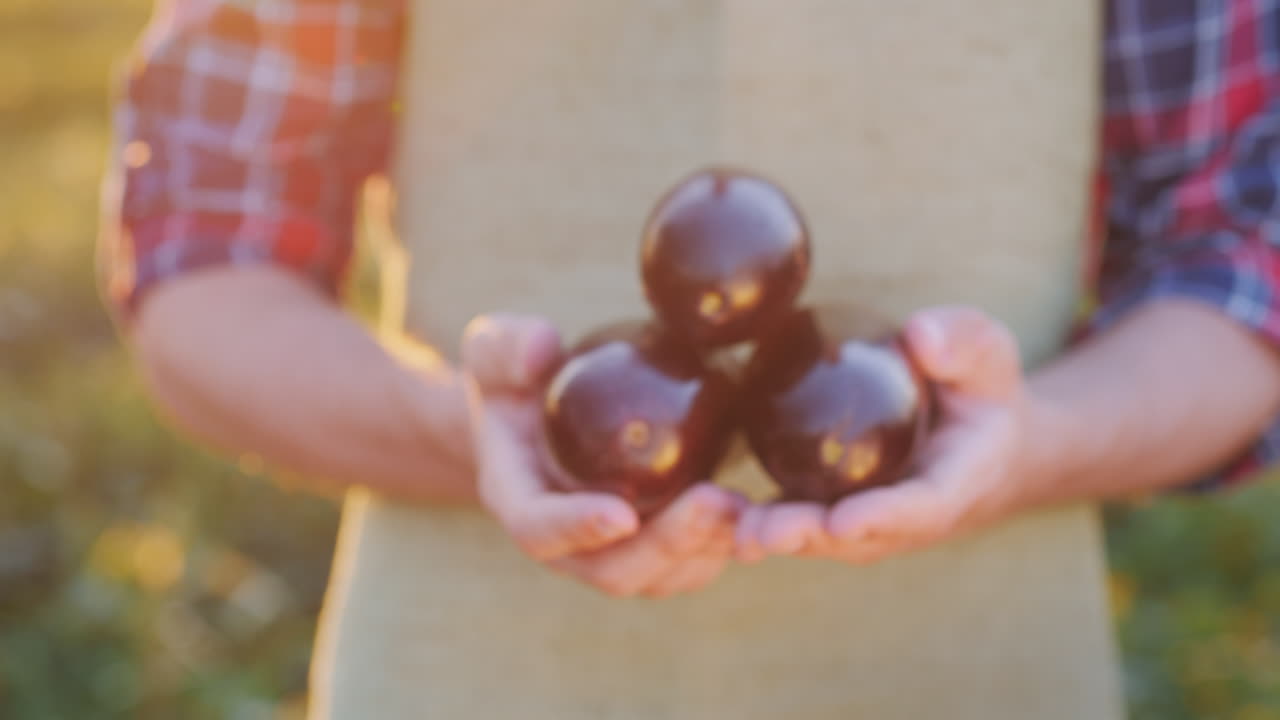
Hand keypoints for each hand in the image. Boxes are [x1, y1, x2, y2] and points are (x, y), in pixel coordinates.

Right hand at [462, 313, 744, 596]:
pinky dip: (721, 548)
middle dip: (666, 544)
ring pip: (657, 577)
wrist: (532, 415)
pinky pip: (687, 565)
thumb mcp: (495, 350)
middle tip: (716, 501)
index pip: (539, 530)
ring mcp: (608, 551)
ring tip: (746, 509)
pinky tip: (757, 513)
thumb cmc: (512, 379)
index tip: (620, 514)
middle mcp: (564, 542)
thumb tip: (540, 350)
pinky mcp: (650, 544)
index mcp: (518, 498)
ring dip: (704, 551)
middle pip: (611, 569)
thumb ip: (509, 346)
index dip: (577, 528)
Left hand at [735, 306, 1038, 565]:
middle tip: (764, 534)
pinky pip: (801, 520)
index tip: (843, 520)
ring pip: (822, 539)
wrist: (981, 436)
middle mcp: (910, 517)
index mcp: (956, 483)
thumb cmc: (983, 388)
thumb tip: (918, 336)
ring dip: (778, 538)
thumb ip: (962, 342)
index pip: (921, 509)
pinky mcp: (838, 510)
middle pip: (858, 538)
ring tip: (734, 534)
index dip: (883, 518)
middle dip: (810, 538)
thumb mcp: (988, 354)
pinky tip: (711, 516)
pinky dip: (760, 523)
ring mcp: (872, 521)